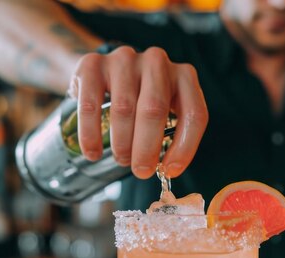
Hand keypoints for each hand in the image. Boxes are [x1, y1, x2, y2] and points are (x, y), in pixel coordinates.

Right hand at [68, 46, 208, 178]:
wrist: (106, 73)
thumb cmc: (143, 101)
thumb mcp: (167, 113)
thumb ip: (170, 137)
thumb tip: (166, 171)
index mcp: (184, 76)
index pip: (193, 114)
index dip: (184, 147)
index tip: (170, 171)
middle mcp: (157, 62)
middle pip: (154, 110)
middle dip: (147, 147)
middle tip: (141, 171)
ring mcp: (124, 59)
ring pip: (123, 109)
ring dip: (122, 143)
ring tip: (123, 161)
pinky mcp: (93, 64)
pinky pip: (90, 104)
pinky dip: (91, 134)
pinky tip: (93, 153)